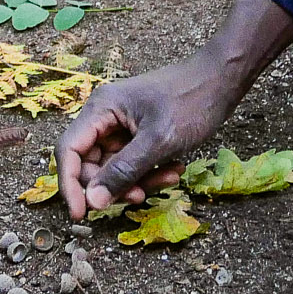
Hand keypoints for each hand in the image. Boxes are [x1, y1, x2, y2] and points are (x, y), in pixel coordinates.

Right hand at [57, 0, 292, 218]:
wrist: (222, 79)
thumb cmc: (191, 101)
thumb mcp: (158, 141)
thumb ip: (123, 171)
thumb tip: (93, 202)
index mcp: (100, 110)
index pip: (69, 151)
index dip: (70, 185)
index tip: (83, 215)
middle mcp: (104, 117)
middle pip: (90, 164)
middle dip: (114, 185)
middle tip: (141, 196)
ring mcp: (121, 126)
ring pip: (115, 168)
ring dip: (138, 180)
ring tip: (170, 177)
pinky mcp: (138, 134)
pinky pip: (133, 162)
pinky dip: (150, 172)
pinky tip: (174, 170)